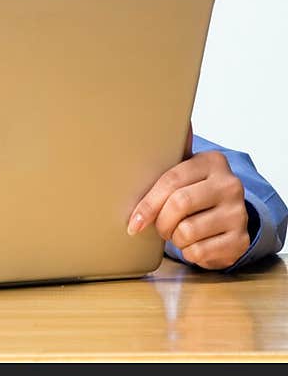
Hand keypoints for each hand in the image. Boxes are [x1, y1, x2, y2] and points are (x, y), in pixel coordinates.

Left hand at [127, 144, 249, 269]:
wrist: (229, 217)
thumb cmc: (196, 190)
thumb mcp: (186, 169)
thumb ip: (173, 152)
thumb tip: (177, 122)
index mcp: (212, 161)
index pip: (172, 180)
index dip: (149, 203)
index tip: (134, 221)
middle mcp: (230, 184)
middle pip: (179, 204)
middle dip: (161, 222)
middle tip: (159, 227)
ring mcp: (238, 213)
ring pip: (188, 231)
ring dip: (175, 238)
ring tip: (178, 233)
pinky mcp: (241, 240)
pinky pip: (201, 252)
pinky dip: (189, 252)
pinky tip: (194, 244)